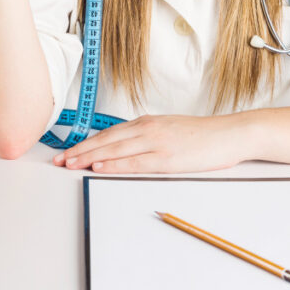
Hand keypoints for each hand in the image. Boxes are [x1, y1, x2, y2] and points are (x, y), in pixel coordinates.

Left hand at [52, 113, 254, 173]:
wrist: (230, 134)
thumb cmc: (202, 136)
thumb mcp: (169, 131)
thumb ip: (146, 138)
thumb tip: (125, 150)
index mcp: (146, 123)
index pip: (109, 134)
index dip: (85, 144)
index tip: (67, 152)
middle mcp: (147, 129)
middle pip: (106, 140)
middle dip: (79, 151)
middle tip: (58, 161)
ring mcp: (156, 142)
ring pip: (115, 150)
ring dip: (89, 157)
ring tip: (69, 164)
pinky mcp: (167, 157)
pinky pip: (135, 161)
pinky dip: (115, 164)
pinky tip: (100, 166)